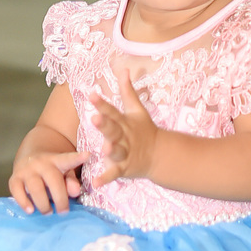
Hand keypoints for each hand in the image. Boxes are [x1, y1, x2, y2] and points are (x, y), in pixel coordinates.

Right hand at [9, 149, 85, 214]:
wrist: (29, 157)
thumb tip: (75, 192)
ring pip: (35, 188)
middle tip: (63, 212)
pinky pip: (17, 191)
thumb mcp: (64, 171)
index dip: (77, 158)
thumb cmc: (51, 170)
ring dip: (43, 204)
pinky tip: (30, 210)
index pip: (68, 159)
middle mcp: (41, 163)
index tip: (87, 155)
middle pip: (53, 180)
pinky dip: (23, 202)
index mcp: (57, 160)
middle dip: (60, 199)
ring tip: (48, 212)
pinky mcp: (14, 178)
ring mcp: (27, 170)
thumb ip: (71, 181)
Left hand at [91, 69, 159, 186]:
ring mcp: (125, 152)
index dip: (102, 102)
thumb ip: (127, 90)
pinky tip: (95, 183)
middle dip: (105, 124)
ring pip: (117, 151)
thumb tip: (123, 67)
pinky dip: (105, 179)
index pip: (112, 110)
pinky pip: (114, 174)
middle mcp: (124, 136)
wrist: (159, 154)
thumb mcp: (136, 109)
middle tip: (95, 118)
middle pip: (114, 129)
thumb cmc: (144, 130)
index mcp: (125, 121)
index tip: (91, 94)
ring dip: (111, 150)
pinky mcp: (124, 168)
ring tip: (104, 150)